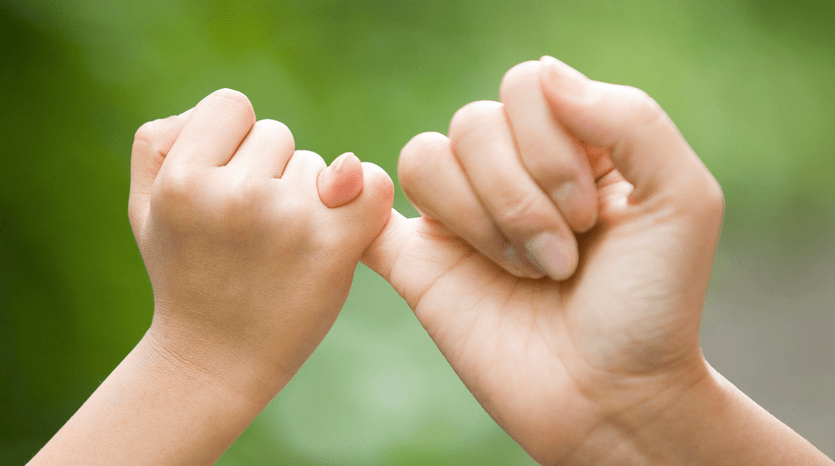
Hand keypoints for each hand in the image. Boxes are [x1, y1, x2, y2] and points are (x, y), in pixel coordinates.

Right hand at [129, 89, 392, 403]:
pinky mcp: (333, 247)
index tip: (224, 184)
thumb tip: (246, 116)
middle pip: (278, 136)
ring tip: (277, 248)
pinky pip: (371, 185)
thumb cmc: (184, 272)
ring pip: (321, 165)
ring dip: (307, 197)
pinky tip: (342, 227)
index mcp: (182, 180)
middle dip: (268, 172)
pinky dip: (365, 199)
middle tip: (248, 229)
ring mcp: (287, 221)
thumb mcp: (146, 203)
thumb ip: (163, 137)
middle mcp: (236, 196)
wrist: (214, 360)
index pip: (231, 105)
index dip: (231, 143)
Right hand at [363, 57, 723, 463]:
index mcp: (570, 144)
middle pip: (474, 123)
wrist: (611, 398)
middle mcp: (512, 172)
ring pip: (427, 157)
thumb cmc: (652, 306)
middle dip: (522, 197)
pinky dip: (362, 200)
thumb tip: (544, 75)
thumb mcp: (682, 200)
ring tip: (525, 272)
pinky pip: (368, 208)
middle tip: (563, 259)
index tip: (591, 217)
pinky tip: (402, 222)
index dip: (550, 146)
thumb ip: (630, 119)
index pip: (526, 88)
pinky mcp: (420, 262)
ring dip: (481, 220)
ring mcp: (462, 216)